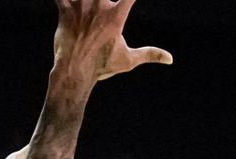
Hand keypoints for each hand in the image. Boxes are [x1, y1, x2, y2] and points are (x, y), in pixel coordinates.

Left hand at [54, 0, 171, 81]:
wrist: (74, 74)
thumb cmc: (101, 68)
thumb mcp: (128, 60)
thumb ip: (150, 54)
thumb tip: (170, 59)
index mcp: (116, 16)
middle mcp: (99, 8)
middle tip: (104, 1)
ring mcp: (81, 8)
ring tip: (87, 3)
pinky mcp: (65, 13)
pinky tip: (65, 1)